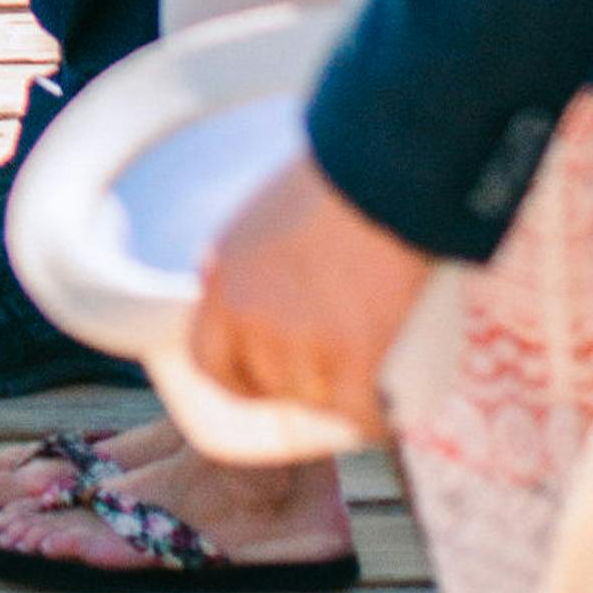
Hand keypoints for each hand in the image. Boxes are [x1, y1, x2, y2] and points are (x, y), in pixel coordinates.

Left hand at [185, 145, 429, 438]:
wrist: (381, 176)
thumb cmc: (328, 180)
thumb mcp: (258, 214)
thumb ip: (242, 258)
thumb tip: (225, 280)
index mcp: (223, 281)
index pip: (208, 360)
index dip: (235, 377)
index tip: (259, 378)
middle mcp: (253, 318)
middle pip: (266, 384)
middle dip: (292, 382)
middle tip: (328, 366)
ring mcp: (303, 342)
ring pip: (314, 399)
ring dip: (337, 394)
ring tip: (364, 367)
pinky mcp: (357, 357)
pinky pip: (360, 415)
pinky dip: (374, 416)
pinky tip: (383, 409)